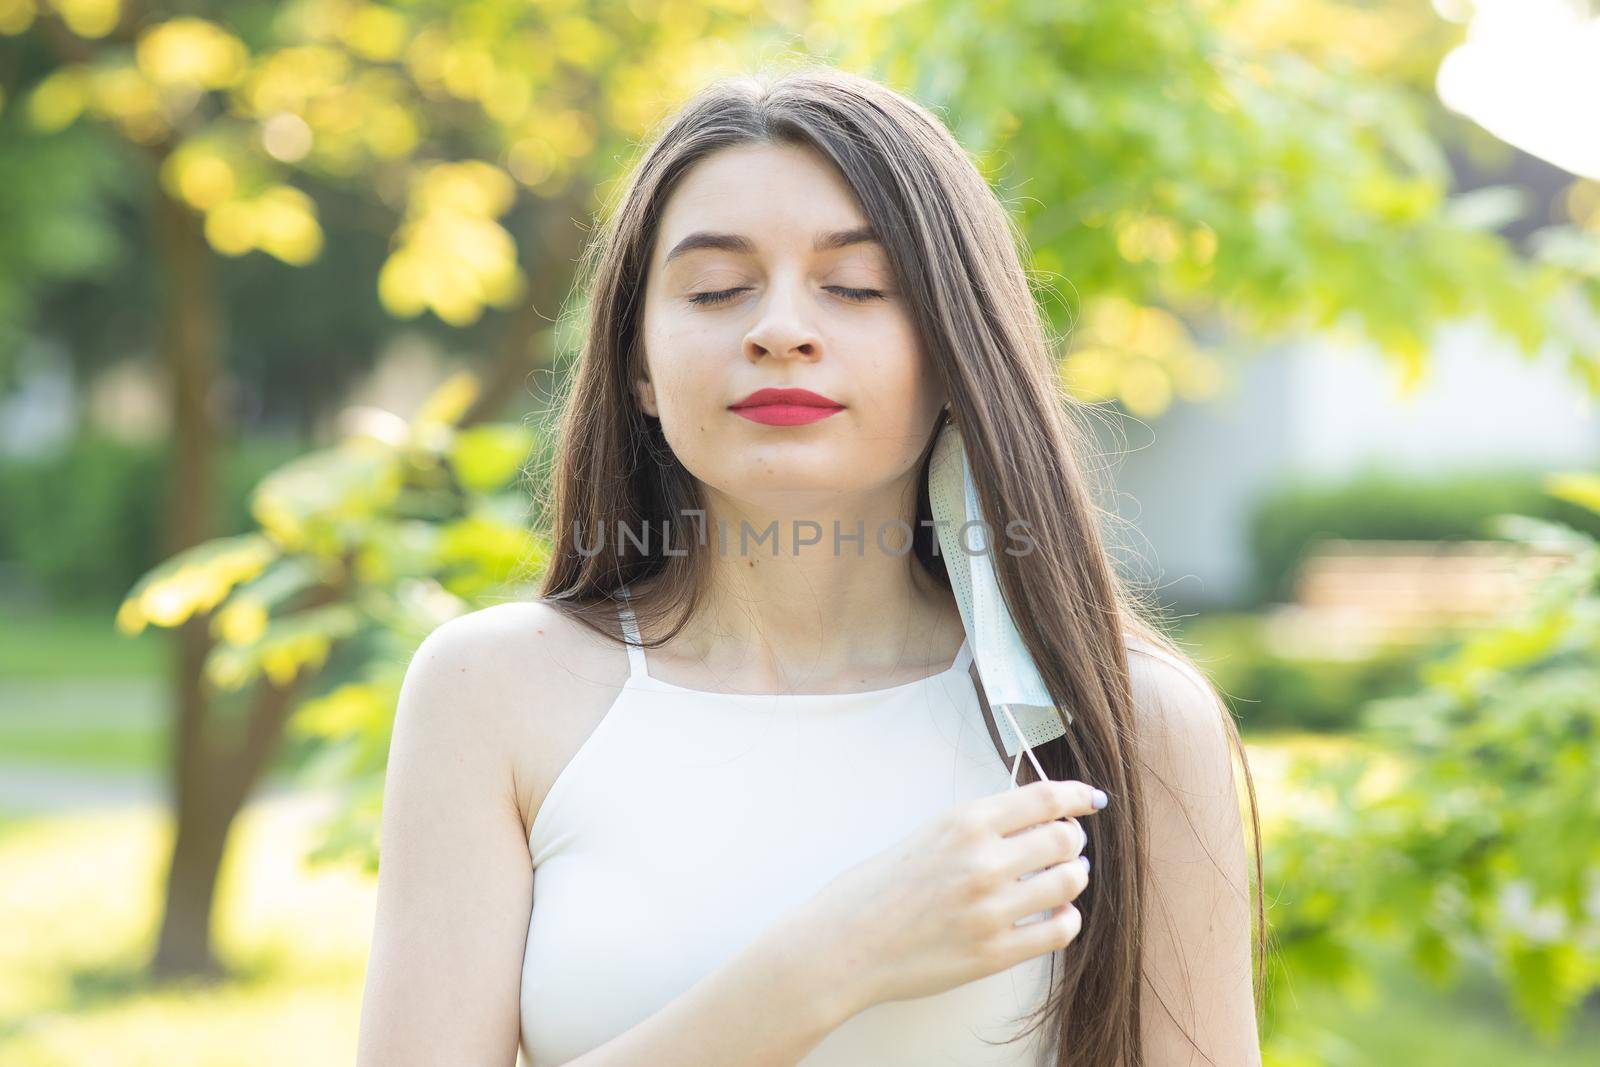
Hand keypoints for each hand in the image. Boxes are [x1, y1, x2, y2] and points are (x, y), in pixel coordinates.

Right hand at [797, 779, 1099, 1012]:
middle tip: (1066, 845)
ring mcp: (992, 909)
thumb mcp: (929, 835)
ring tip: (1061, 880)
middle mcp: (984, 862)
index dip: (1076, 794)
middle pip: (1065, 837)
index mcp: (965, 823)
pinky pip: (1060, 929)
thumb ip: (980, 826)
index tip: (1090, 798)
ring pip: (1070, 881)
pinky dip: (1067, 918)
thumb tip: (1035, 816)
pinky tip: (1053, 914)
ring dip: (1073, 877)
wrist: (847, 943)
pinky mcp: (996, 952)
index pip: (1044, 797)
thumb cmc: (879, 888)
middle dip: (1073, 839)